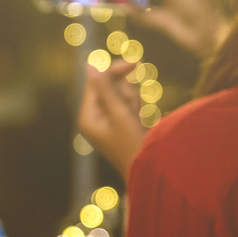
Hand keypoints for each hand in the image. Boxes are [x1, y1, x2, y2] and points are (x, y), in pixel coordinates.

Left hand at [78, 60, 145, 179]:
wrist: (150, 172)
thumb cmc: (134, 145)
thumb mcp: (120, 115)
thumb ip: (106, 89)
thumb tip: (89, 65)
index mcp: (87, 117)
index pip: (96, 82)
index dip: (114, 71)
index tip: (135, 64)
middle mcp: (93, 118)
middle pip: (109, 88)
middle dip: (127, 94)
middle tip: (137, 109)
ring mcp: (106, 121)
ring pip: (121, 96)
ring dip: (134, 102)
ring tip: (140, 121)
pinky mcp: (118, 124)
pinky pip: (128, 106)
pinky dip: (137, 110)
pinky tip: (143, 123)